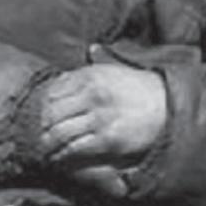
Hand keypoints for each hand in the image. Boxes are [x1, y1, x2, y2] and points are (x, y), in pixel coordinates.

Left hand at [36, 64, 166, 169]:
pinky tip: (60, 157)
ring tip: (45, 149)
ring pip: (59, 133)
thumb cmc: (142, 88)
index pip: (52, 91)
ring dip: (48, 144)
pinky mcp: (106, 138)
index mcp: (91, 76)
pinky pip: (75, 148)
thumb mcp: (121, 69)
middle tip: (38, 136)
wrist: (168, 107)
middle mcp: (92, 94)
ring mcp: (99, 117)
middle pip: (51, 113)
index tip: (41, 116)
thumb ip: (102, 59)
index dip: (42, 106)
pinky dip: (63, 155)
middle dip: (41, 127)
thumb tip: (91, 49)